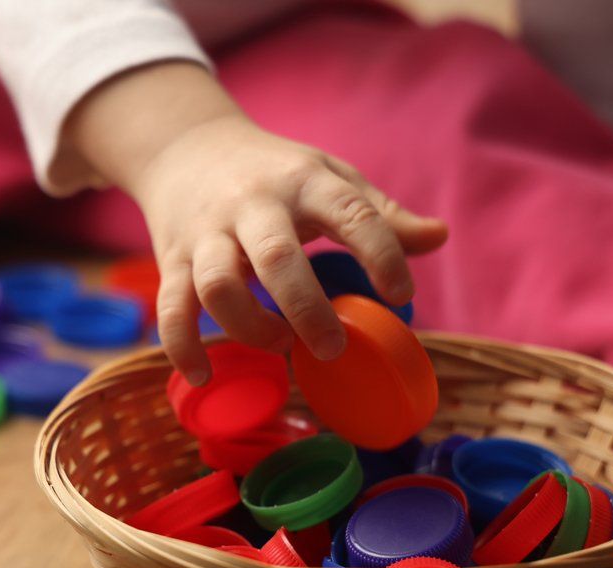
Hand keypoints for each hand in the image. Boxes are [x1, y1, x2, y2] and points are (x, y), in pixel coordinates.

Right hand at [132, 114, 446, 383]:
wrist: (185, 147)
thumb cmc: (274, 173)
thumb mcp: (329, 177)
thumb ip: (380, 214)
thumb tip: (440, 237)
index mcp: (304, 182)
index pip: (350, 212)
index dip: (380, 253)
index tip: (401, 295)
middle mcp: (253, 205)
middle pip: (276, 259)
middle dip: (306, 309)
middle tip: (331, 348)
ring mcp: (207, 233)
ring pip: (218, 286)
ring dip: (249, 327)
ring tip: (279, 346)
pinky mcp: (172, 259)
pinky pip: (172, 307)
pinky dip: (183, 345)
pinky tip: (202, 374)